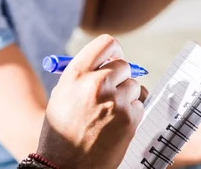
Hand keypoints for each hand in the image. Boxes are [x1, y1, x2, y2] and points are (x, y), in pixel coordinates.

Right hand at [36, 35, 147, 168]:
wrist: (64, 166)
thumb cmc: (61, 130)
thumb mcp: (62, 94)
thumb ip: (85, 74)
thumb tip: (110, 60)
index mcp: (76, 74)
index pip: (106, 43)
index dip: (113, 49)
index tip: (114, 57)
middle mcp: (96, 83)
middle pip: (123, 64)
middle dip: (120, 75)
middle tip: (112, 88)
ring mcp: (115, 102)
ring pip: (134, 85)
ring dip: (127, 94)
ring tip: (110, 111)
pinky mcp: (129, 120)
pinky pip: (139, 104)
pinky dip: (132, 111)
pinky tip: (115, 124)